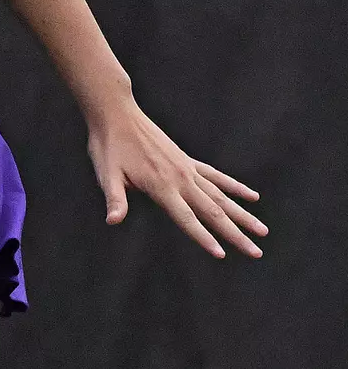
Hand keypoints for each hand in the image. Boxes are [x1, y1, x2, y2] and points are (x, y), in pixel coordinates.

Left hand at [86, 99, 267, 257]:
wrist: (117, 114)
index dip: (203, 238)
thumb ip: (115, 198)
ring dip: (242, 215)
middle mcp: (180, 179)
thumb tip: (113, 220)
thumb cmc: (108, 146)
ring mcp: (186, 168)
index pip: (186, 218)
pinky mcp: (187, 160)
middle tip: (257, 253)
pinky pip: (216, 176)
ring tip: (263, 231)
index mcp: (161, 186)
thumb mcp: (106, 173)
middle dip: (236, 234)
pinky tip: (252, 196)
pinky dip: (235, 187)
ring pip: (221, 196)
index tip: (222, 254)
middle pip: (213, 212)